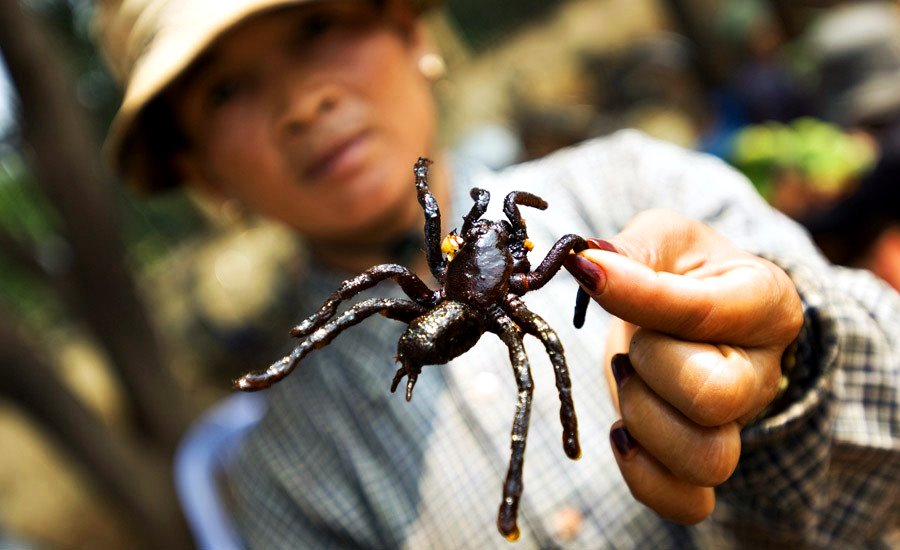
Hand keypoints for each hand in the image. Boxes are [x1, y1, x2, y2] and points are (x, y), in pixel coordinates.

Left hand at [564, 209, 802, 523]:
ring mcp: (738, 426)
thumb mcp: (664, 238)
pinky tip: (622, 434)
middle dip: (648, 366)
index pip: (703, 312)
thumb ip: (634, 247)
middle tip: (632, 343)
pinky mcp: (704, 464)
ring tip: (630, 379)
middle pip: (712, 396)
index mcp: (766, 302)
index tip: (587, 272)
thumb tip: (589, 262)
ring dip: (643, 418)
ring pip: (707, 457)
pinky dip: (645, 477)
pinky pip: (689, 503)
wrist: (691, 315)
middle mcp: (762, 371)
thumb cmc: (681, 271)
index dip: (638, 295)